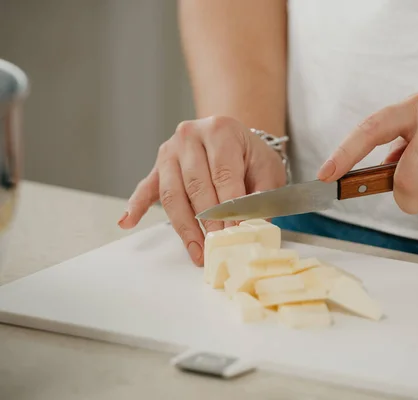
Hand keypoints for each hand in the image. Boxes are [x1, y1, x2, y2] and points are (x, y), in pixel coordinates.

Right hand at [118, 116, 286, 264]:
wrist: (231, 137)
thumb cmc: (249, 155)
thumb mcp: (267, 167)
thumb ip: (262, 193)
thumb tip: (254, 223)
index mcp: (220, 130)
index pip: (223, 175)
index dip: (230, 207)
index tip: (235, 232)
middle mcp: (190, 136)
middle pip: (196, 186)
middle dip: (208, 221)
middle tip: (217, 246)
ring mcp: (170, 151)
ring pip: (173, 193)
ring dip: (184, 226)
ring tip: (196, 250)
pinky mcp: (158, 166)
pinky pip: (146, 188)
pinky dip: (136, 206)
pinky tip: (127, 222)